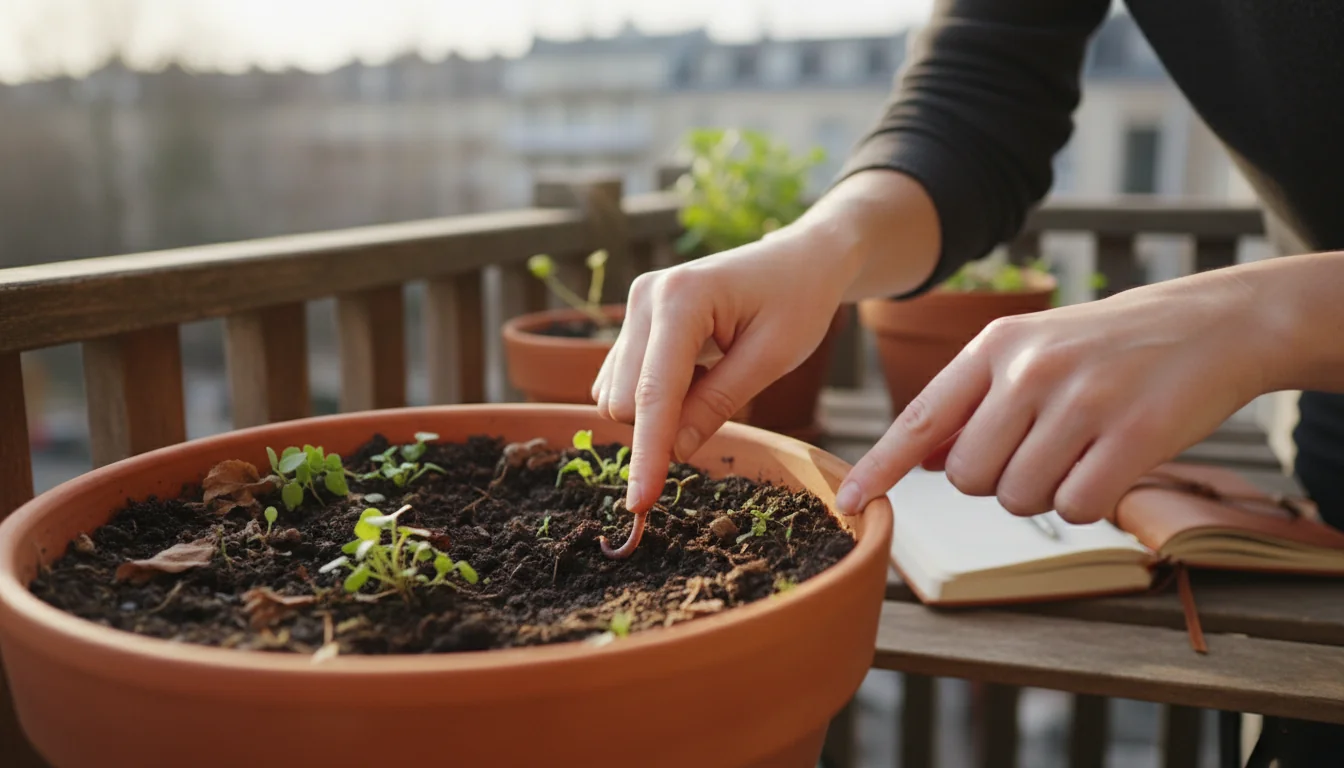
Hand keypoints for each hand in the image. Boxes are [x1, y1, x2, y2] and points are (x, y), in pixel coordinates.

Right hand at [592, 228, 849, 512]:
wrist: (801, 258)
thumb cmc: (798, 300)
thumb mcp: (772, 357)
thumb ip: (719, 403)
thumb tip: (674, 452)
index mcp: (681, 298)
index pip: (654, 394)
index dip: (647, 455)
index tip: (640, 505)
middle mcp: (645, 297)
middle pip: (626, 401)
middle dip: (662, 426)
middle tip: (724, 401)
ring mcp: (635, 306)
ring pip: (618, 395)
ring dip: (660, 411)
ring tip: (716, 377)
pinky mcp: (634, 320)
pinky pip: (623, 381)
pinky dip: (656, 397)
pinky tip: (697, 373)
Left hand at [835, 267, 1276, 522]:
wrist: (1209, 323)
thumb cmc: (1105, 349)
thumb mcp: (1030, 354)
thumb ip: (973, 405)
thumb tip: (924, 459)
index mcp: (993, 346)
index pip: (919, 420)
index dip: (880, 468)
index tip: (849, 503)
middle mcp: (1028, 369)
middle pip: (968, 477)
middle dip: (997, 480)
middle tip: (1044, 448)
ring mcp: (1080, 400)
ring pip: (1018, 497)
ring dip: (1045, 492)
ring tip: (1081, 448)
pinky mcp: (1133, 434)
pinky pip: (1075, 508)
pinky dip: (1089, 503)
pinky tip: (1111, 463)